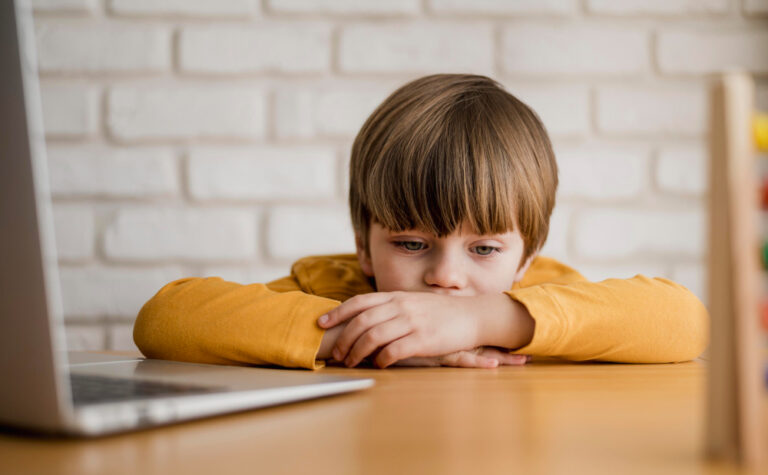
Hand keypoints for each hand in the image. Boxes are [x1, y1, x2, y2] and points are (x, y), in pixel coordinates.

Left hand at [317, 291, 521, 368]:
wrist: (472, 316)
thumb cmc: (440, 313)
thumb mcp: (413, 302)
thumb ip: (391, 308)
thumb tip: (366, 319)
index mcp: (396, 296)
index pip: (359, 301)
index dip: (337, 312)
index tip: (321, 323)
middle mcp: (401, 306)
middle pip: (361, 321)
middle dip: (344, 339)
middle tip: (337, 354)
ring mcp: (412, 322)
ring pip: (373, 337)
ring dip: (357, 352)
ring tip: (351, 363)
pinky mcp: (423, 340)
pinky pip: (393, 351)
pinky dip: (380, 360)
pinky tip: (378, 365)